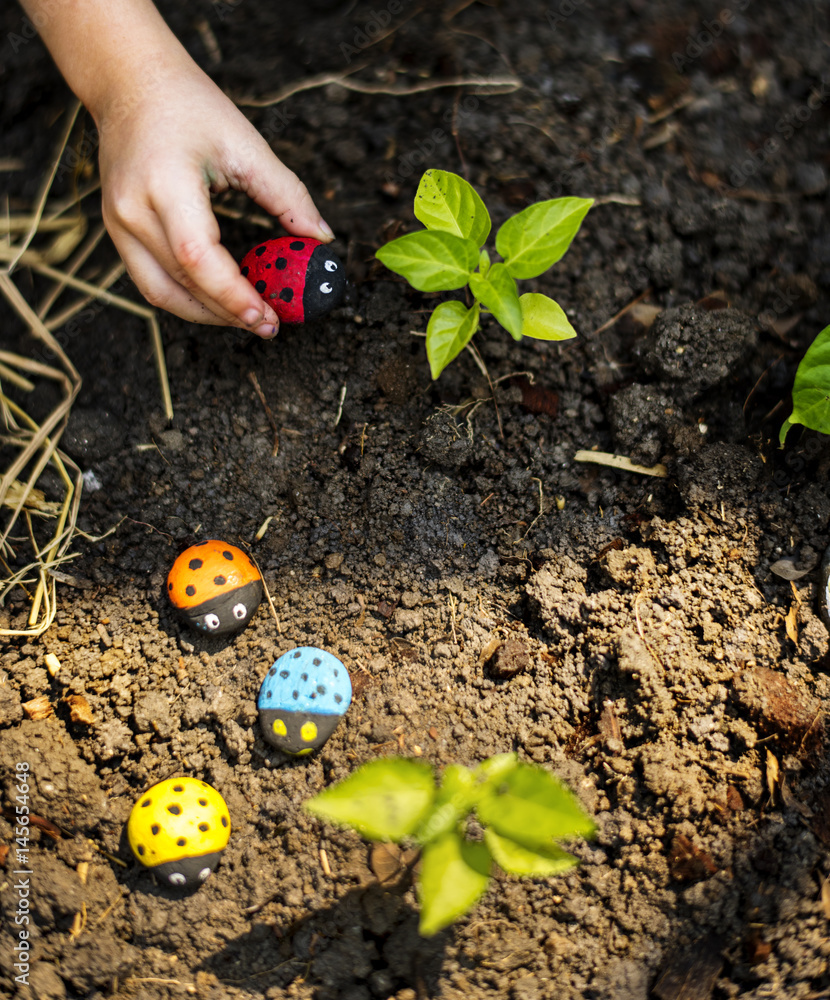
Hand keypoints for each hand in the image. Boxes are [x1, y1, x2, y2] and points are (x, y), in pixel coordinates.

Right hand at [96, 59, 332, 336]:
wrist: (129, 83)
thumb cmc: (189, 106)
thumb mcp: (246, 145)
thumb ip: (287, 195)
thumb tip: (321, 238)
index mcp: (165, 183)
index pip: (199, 258)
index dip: (234, 295)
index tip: (270, 316)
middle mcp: (134, 210)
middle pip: (183, 284)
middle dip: (230, 313)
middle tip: (271, 324)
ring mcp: (118, 225)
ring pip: (163, 294)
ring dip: (208, 315)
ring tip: (249, 318)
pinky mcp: (117, 232)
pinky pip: (152, 283)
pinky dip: (188, 299)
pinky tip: (221, 303)